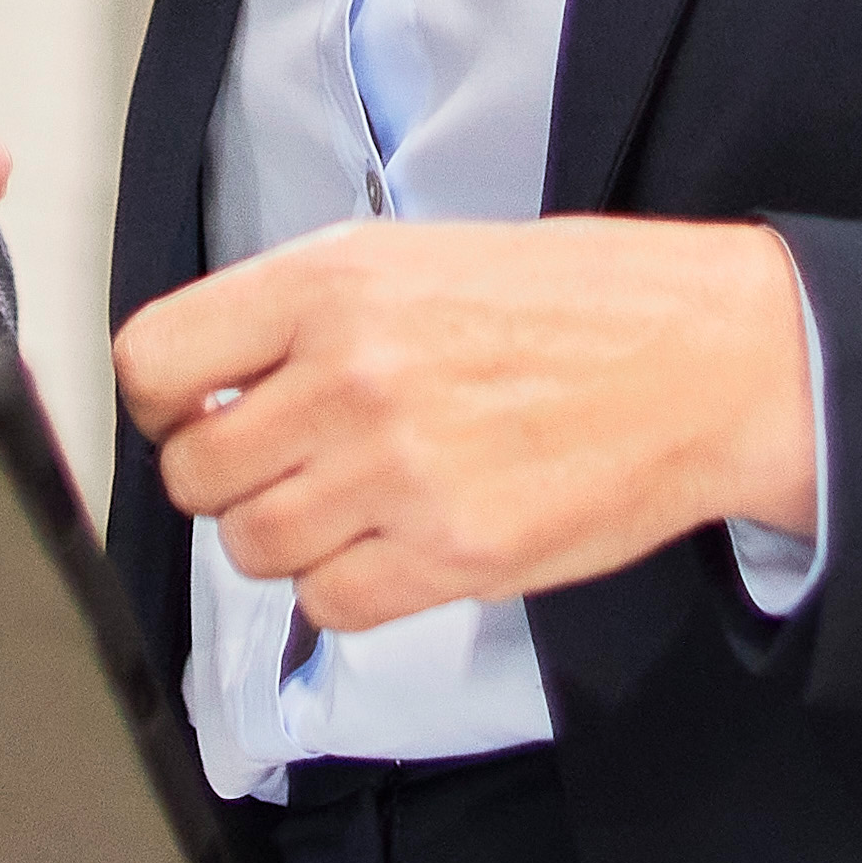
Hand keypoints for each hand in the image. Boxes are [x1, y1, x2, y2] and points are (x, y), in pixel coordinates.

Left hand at [115, 219, 817, 635]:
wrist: (706, 358)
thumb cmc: (575, 302)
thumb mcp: (417, 256)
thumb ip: (303, 313)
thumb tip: (209, 379)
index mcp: (333, 284)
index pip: (155, 361)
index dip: (160, 402)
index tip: (191, 413)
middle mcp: (352, 376)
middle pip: (195, 471)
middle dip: (228, 478)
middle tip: (284, 464)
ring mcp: (399, 471)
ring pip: (253, 547)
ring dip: (286, 537)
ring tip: (350, 502)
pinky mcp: (451, 553)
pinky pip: (328, 606)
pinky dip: (345, 589)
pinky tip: (392, 544)